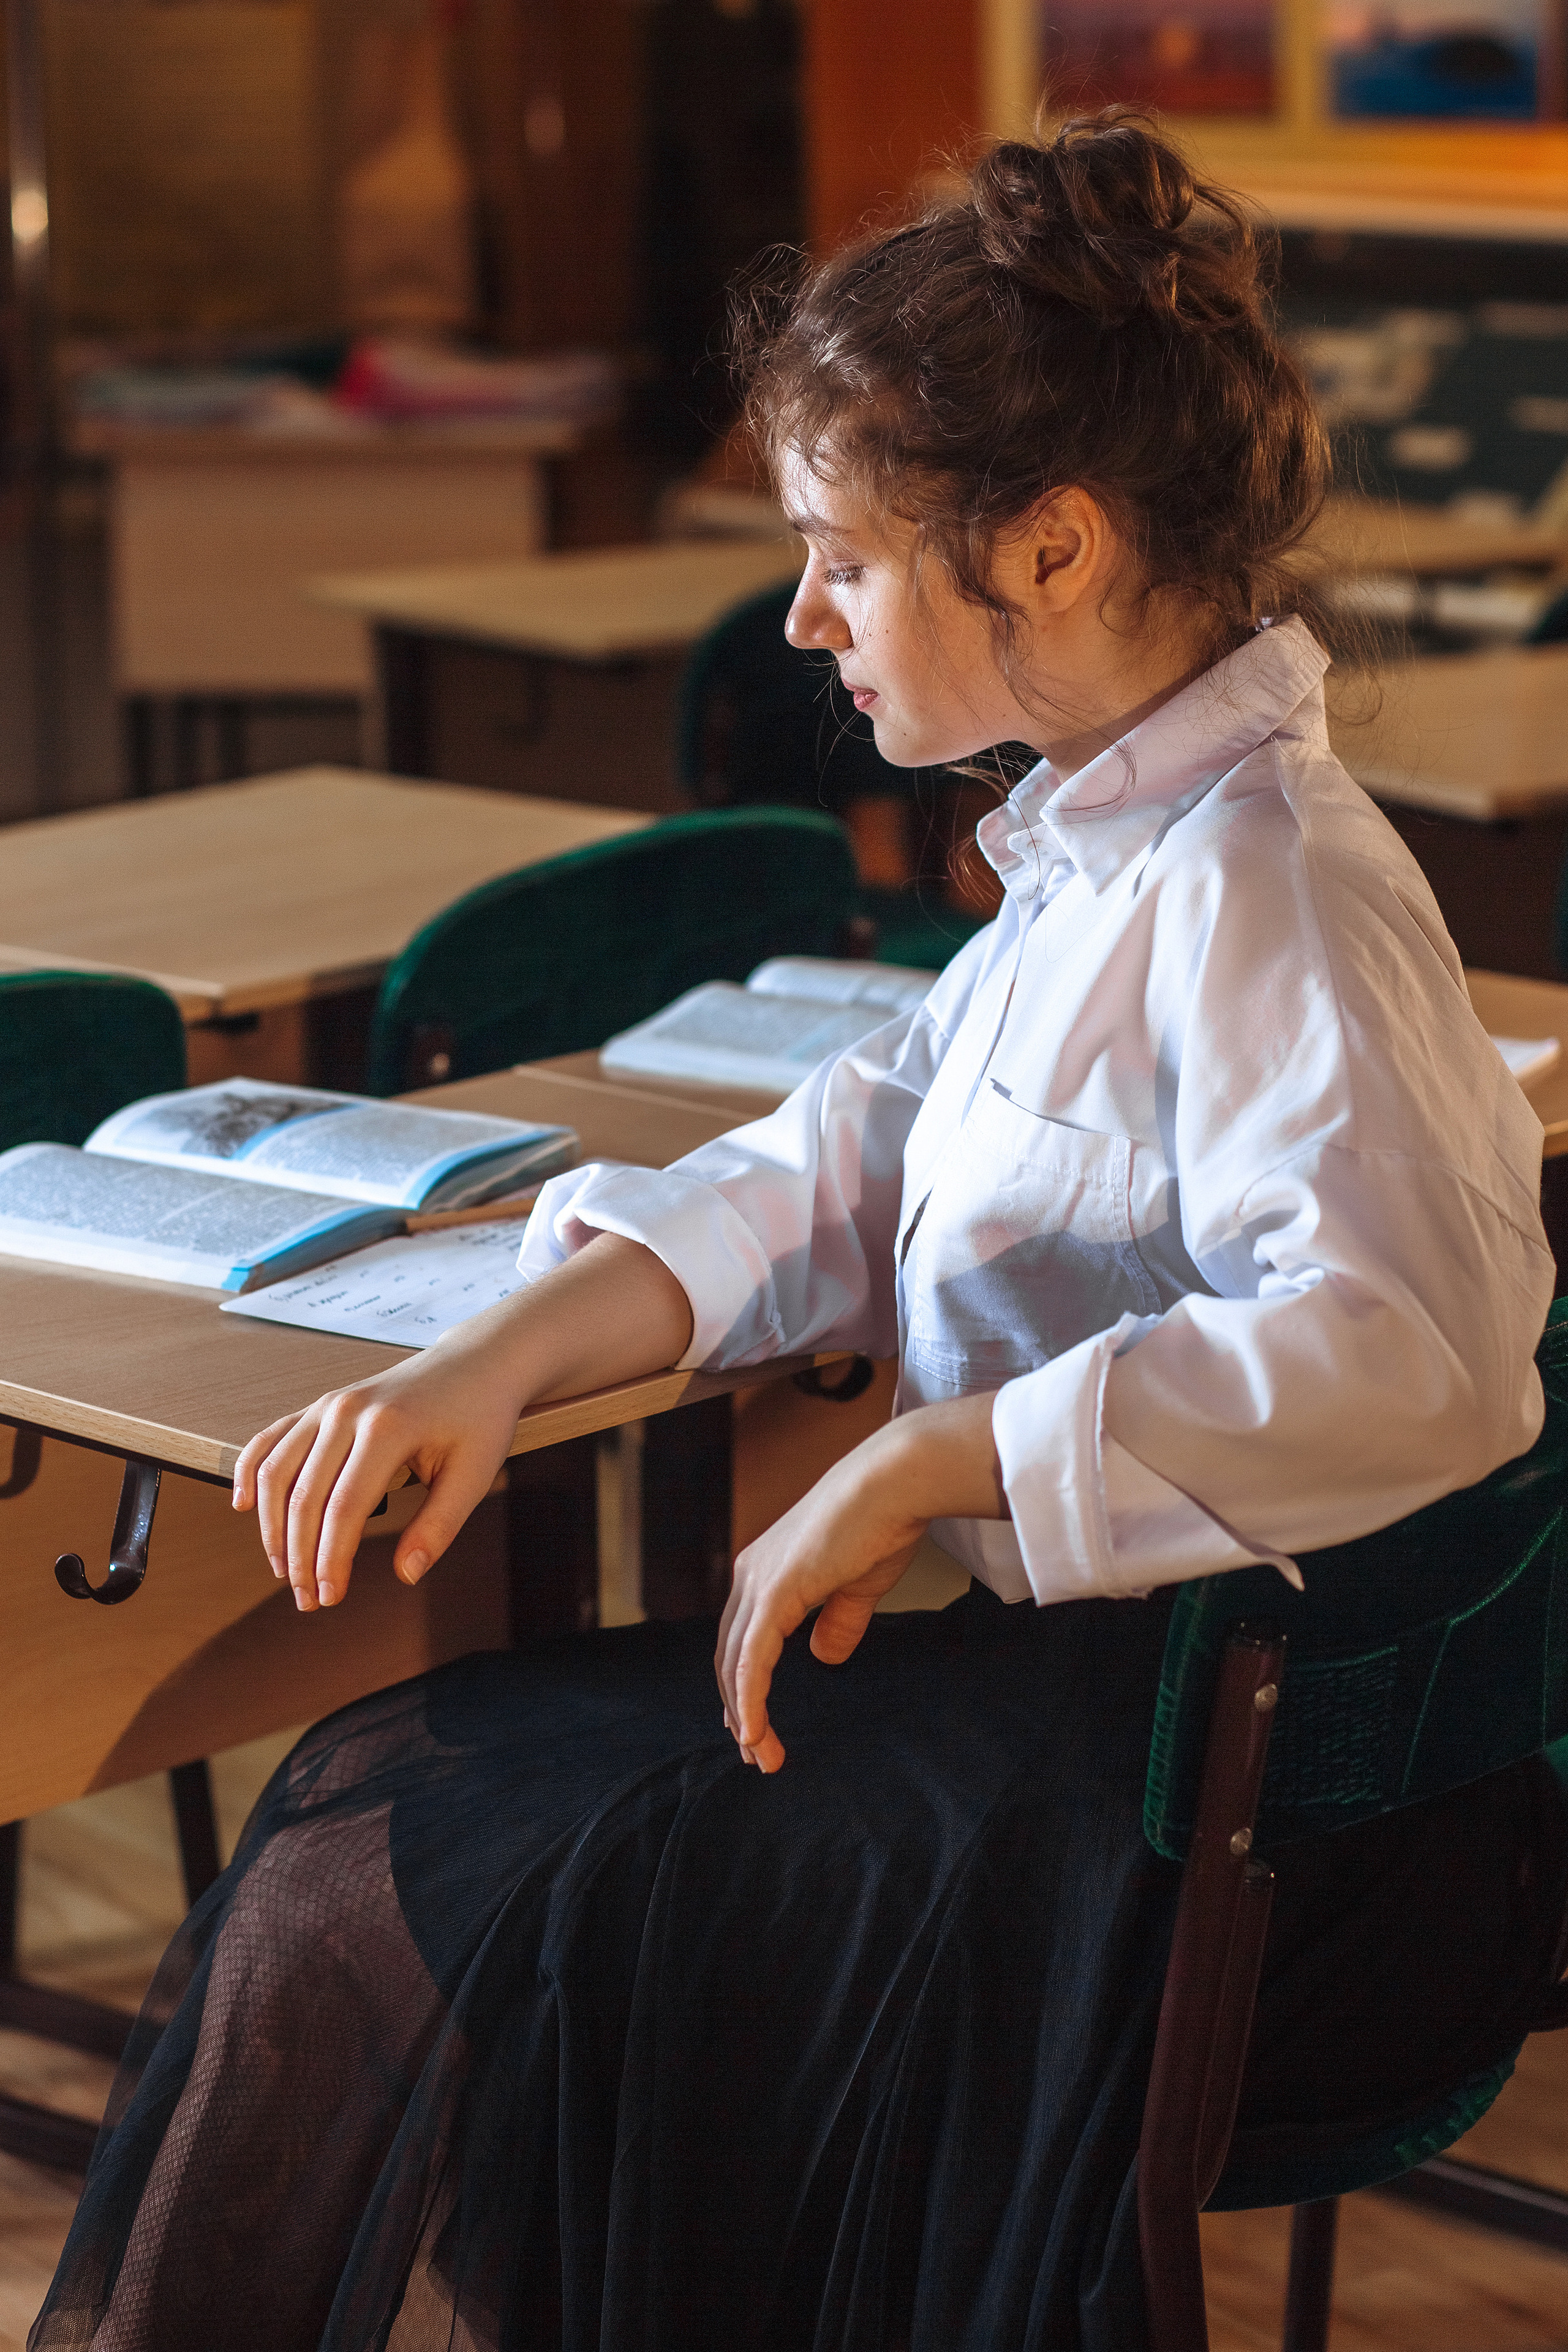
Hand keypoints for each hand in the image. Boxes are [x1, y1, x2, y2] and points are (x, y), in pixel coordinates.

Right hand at [233, 1322, 528, 1611]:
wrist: (475, 1363)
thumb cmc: (479, 1418)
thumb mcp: (475, 1474)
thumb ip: (438, 1527)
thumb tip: (405, 1575)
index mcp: (387, 1428)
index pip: (344, 1508)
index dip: (330, 1559)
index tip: (330, 1597)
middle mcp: (348, 1411)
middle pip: (305, 1495)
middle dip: (300, 1555)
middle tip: (308, 1600)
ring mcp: (328, 1404)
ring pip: (276, 1470)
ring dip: (272, 1526)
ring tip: (284, 1571)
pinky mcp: (320, 1405)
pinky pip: (270, 1439)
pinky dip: (249, 1471)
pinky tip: (244, 1507)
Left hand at [715, 1391, 1004, 1773]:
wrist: (894, 1483)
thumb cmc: (883, 1522)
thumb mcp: (857, 1585)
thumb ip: (837, 1621)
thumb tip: (823, 1657)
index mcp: (766, 1571)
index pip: (742, 1641)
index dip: (745, 1687)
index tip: (755, 1728)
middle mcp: (751, 1575)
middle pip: (730, 1656)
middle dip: (740, 1708)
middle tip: (757, 1753)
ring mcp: (758, 1581)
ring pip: (736, 1663)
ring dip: (745, 1714)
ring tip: (761, 1755)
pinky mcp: (775, 1591)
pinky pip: (753, 1658)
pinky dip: (751, 1698)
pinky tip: (756, 1730)